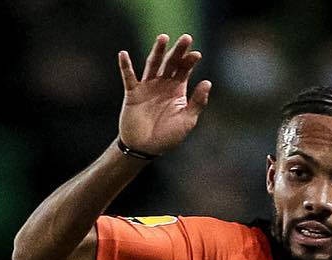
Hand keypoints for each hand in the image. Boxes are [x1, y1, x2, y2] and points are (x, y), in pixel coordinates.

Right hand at [118, 33, 210, 156]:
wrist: (144, 149)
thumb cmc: (167, 138)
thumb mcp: (186, 122)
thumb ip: (197, 103)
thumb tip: (207, 82)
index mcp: (177, 89)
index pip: (184, 69)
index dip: (190, 61)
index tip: (196, 55)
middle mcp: (163, 84)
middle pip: (171, 62)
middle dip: (178, 51)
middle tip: (186, 38)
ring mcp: (147, 87)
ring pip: (153, 64)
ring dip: (158, 51)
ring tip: (163, 38)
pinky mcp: (133, 93)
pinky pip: (129, 77)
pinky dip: (125, 66)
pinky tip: (123, 54)